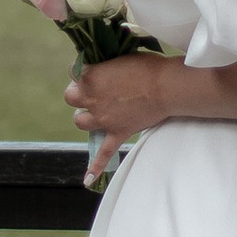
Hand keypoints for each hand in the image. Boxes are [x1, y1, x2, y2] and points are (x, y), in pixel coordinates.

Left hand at [65, 49, 181, 173]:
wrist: (166, 86)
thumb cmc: (147, 67)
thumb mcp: (120, 57)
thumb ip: (105, 65)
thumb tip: (100, 68)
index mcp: (91, 77)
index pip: (74, 73)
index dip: (84, 72)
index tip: (94, 71)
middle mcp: (92, 99)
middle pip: (71, 98)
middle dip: (79, 94)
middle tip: (92, 91)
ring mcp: (104, 119)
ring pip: (80, 122)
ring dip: (84, 117)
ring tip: (94, 113)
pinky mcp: (117, 133)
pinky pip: (103, 153)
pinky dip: (95, 167)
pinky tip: (87, 179)